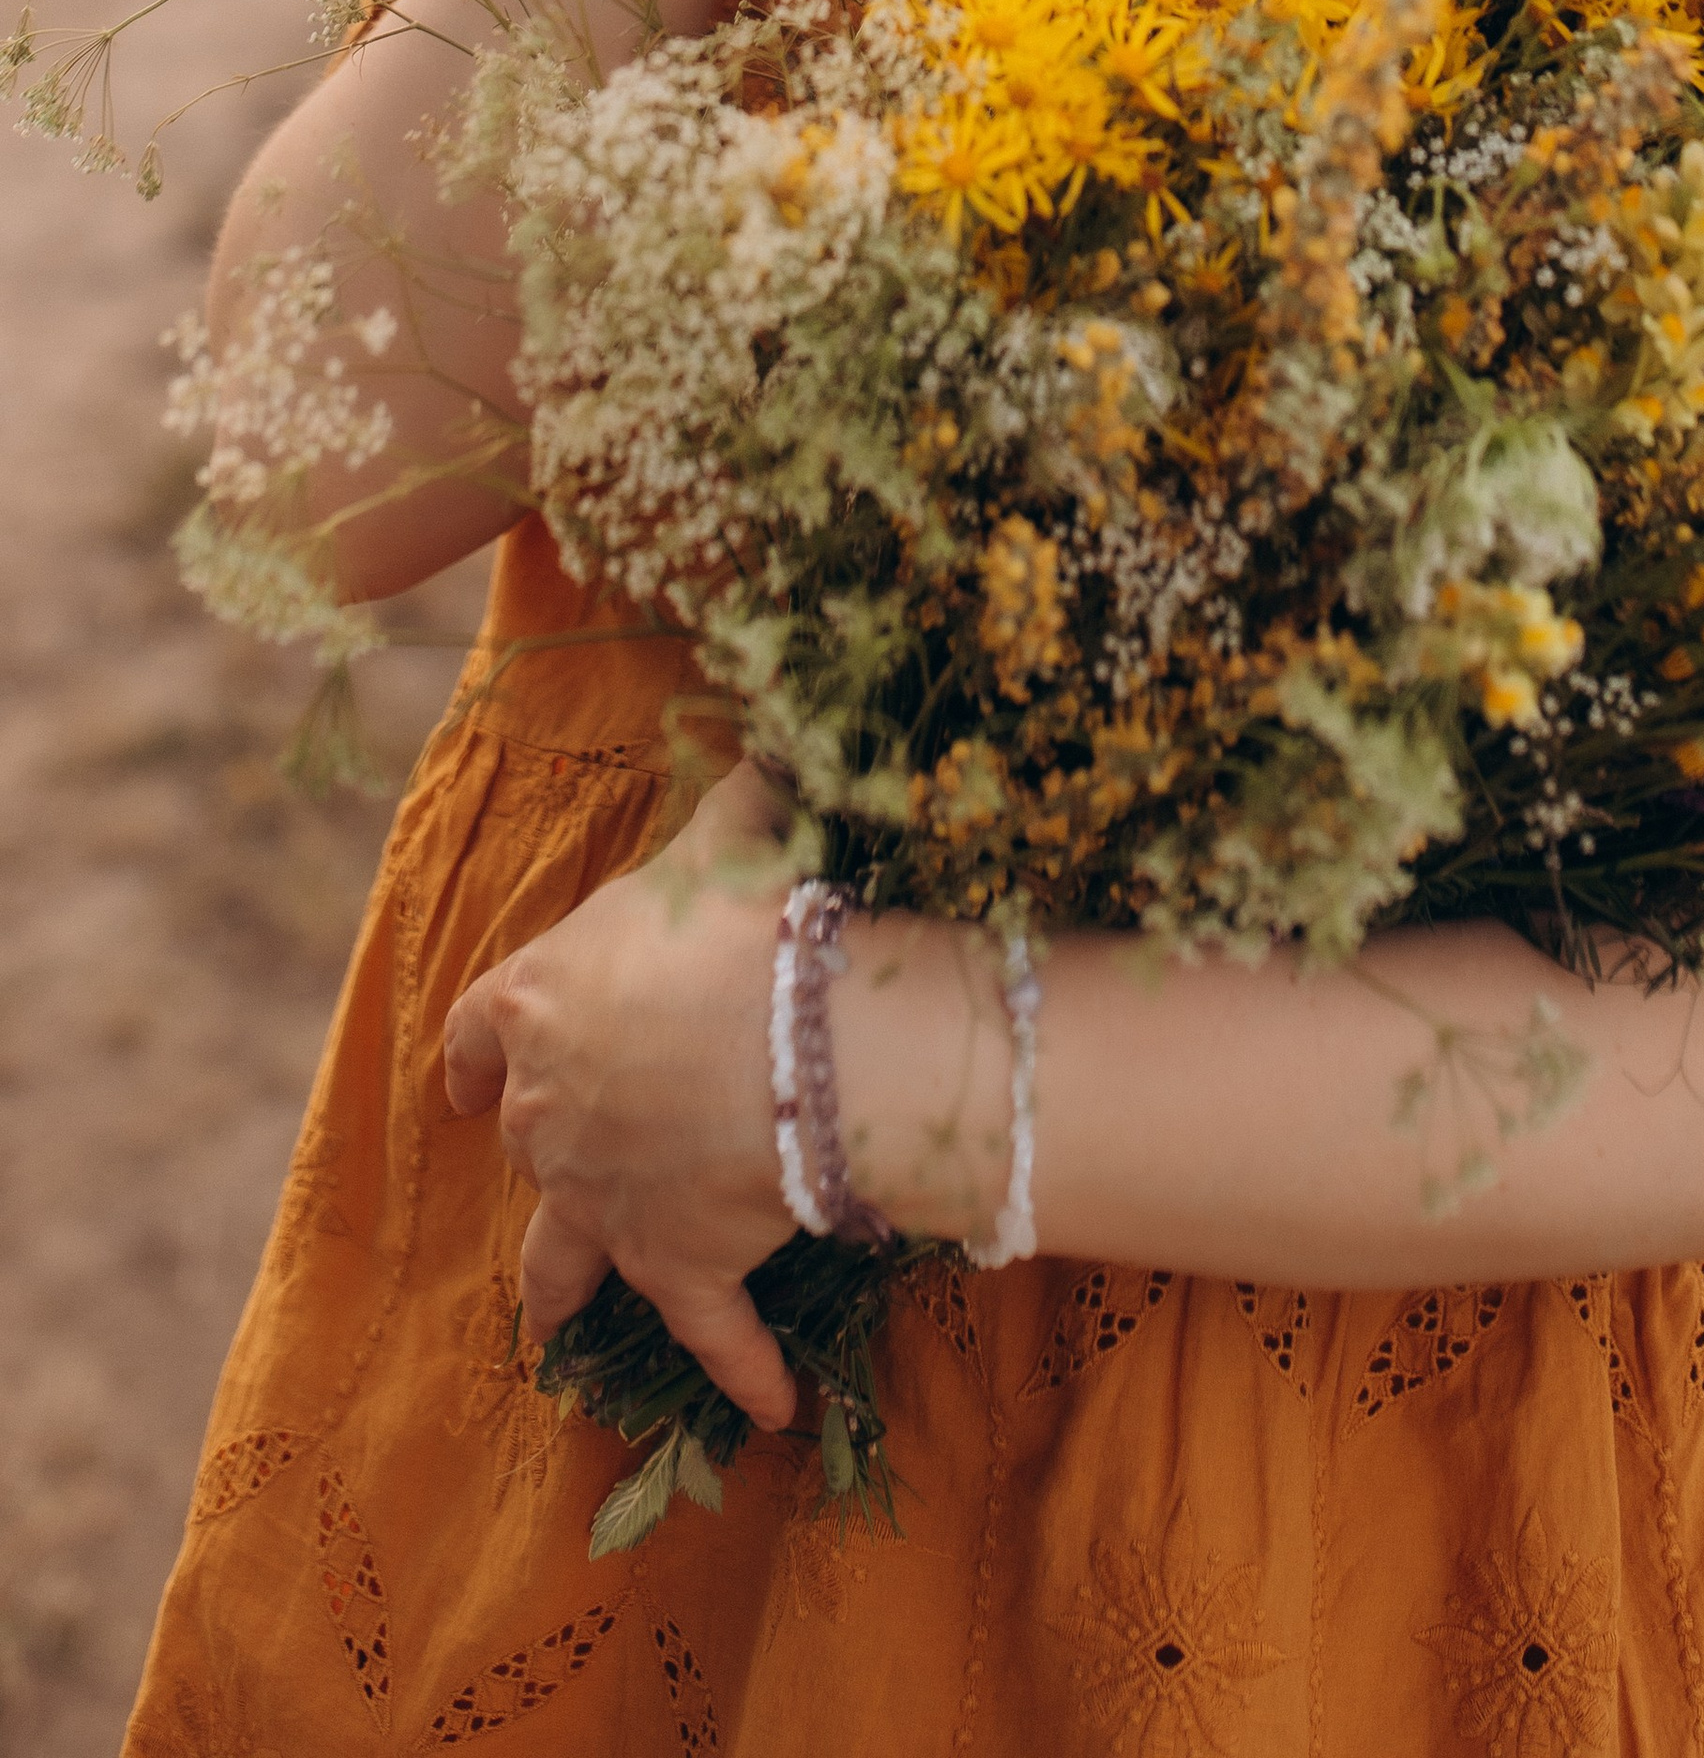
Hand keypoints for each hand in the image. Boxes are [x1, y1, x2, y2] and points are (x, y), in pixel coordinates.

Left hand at [444, 762, 803, 1430]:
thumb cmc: (742, 915)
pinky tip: (769, 1411)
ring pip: (566, 1260)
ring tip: (560, 1328)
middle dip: (554, 1147)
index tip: (468, 1078)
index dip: (476, 1055)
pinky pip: (711, 1328)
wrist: (787, 1033)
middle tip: (584, 1154)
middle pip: (529, 1142)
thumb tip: (770, 741)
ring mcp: (605, 1200)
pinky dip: (740, 1368)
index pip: (478, 1031)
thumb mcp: (727, 830)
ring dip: (564, 1292)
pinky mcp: (678, 1264)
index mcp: (537, 1005)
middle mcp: (550, 1114)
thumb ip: (732, 802)